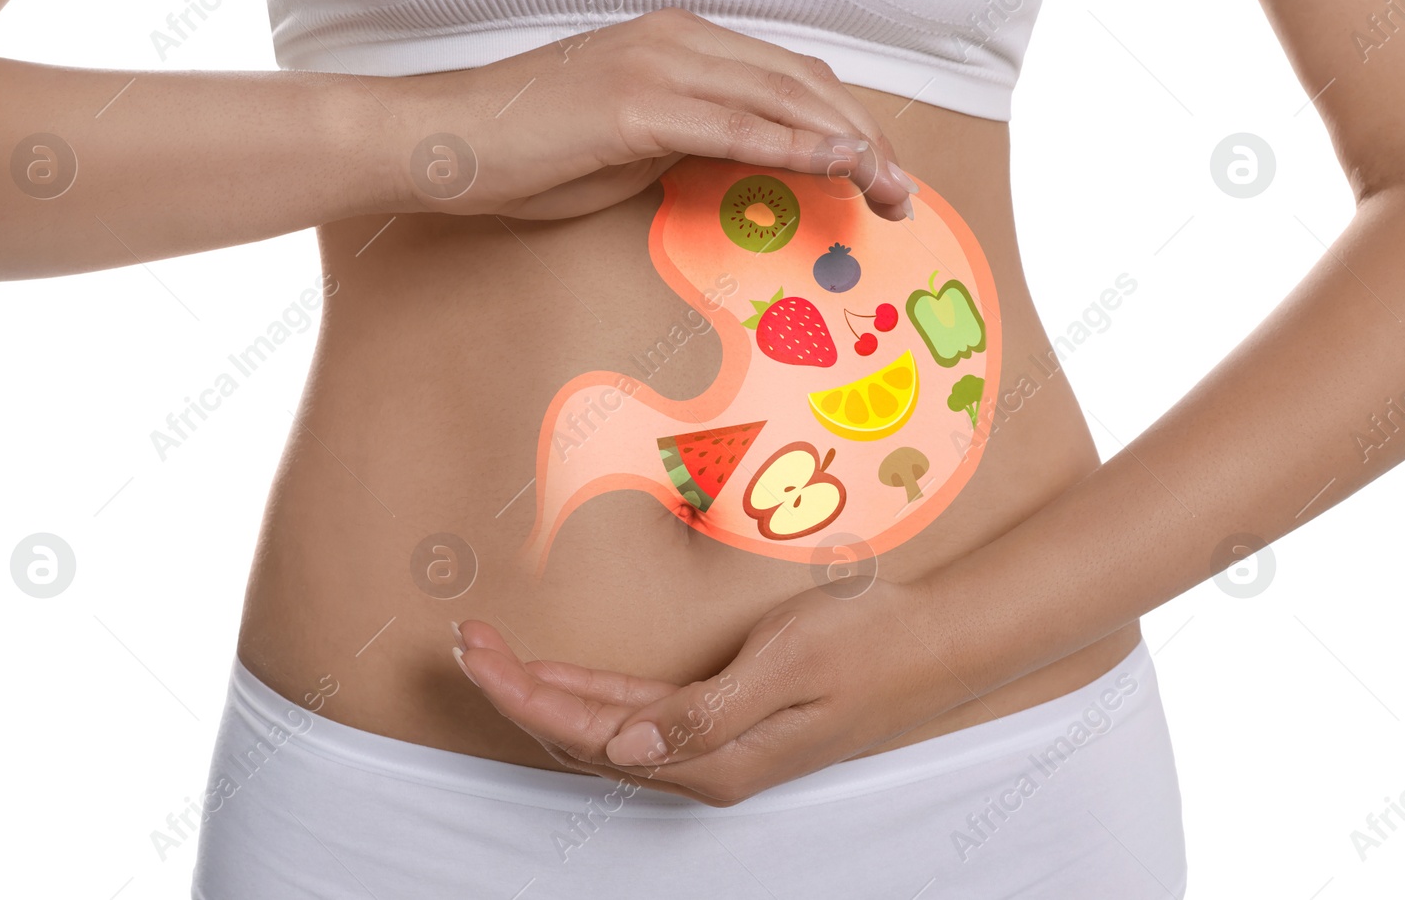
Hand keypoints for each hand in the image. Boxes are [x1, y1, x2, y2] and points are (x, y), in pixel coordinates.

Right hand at [393, 8, 918, 220]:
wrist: (448, 142)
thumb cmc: (528, 152)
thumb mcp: (628, 147)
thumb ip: (688, 143)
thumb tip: (739, 165)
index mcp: (679, 43)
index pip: (788, 76)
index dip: (845, 120)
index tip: (880, 172)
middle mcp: (678, 40)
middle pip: (802, 82)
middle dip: (864, 137)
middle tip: (903, 194)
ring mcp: (658, 67)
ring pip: (781, 98)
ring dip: (845, 146)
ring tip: (887, 189)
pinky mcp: (636, 106)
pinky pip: (733, 127)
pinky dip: (792, 145)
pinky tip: (836, 166)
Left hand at [454, 578, 971, 806]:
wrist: (940, 646)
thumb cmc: (871, 643)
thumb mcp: (788, 664)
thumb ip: (704, 712)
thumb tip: (625, 747)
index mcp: (714, 758)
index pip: (588, 733)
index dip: (522, 693)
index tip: (474, 648)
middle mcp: (706, 764)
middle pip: (584, 737)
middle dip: (516, 691)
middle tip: (463, 639)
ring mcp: (716, 747)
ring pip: (604, 729)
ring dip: (545, 692)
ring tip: (491, 651)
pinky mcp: (727, 723)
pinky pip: (637, 716)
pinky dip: (588, 694)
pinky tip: (558, 675)